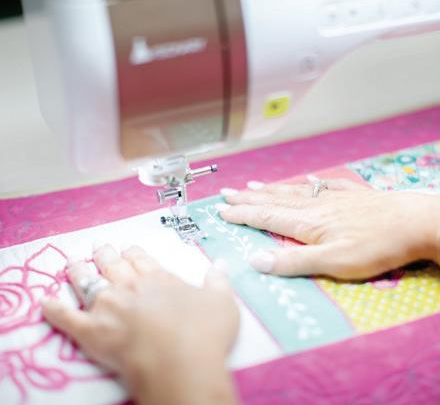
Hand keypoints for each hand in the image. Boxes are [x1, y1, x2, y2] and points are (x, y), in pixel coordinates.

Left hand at [41, 245, 238, 404]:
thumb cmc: (205, 333)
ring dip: (79, 271)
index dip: (133, 253)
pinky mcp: (91, 331)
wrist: (181, 363)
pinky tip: (45, 302)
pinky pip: (66, 317)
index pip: (141, 259)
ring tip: (73, 263)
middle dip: (105, 254)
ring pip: (87, 282)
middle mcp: (131, 287)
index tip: (127, 248)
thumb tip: (219, 263)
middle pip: (113, 264)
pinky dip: (54, 309)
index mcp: (159, 278)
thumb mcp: (223, 303)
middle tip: (99, 247)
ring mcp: (109, 307)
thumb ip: (218, 281)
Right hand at [220, 179, 439, 279]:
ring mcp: (337, 198)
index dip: (242, 214)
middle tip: (227, 193)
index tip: (221, 210)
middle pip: (276, 200)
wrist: (419, 223)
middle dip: (249, 198)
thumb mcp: (335, 262)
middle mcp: (318, 206)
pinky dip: (311, 184)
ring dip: (272, 190)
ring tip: (254, 185)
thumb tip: (256, 260)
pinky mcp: (356, 196)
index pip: (266, 217)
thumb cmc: (378, 247)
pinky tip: (309, 181)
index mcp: (309, 223)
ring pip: (296, 192)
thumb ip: (295, 262)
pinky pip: (325, 186)